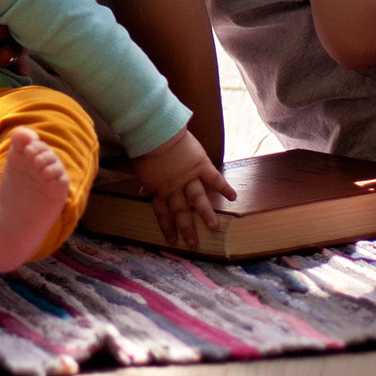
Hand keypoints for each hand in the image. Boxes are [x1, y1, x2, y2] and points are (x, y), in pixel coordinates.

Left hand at [132, 127, 233, 245]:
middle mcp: (174, 187)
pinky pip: (214, 178)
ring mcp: (188, 177)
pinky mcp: (200, 165)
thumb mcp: (142, 169)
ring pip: (198, 199)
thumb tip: (143, 193)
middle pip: (181, 211)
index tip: (172, 240)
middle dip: (187, 229)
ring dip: (206, 214)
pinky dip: (224, 187)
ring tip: (215, 228)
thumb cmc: (145, 147)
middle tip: (194, 244)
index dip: (167, 227)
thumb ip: (147, 183)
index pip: (163, 213)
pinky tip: (233, 197)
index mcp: (158, 189)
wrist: (155, 131)